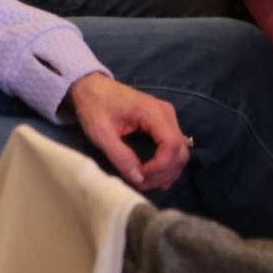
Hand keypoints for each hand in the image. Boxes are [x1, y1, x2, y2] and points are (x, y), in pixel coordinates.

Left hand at [68, 72, 189, 190]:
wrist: (92, 87)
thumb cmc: (95, 107)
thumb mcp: (101, 133)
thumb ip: (120, 156)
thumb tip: (138, 179)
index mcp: (153, 112)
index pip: (171, 145)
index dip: (159, 167)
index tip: (139, 177)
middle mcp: (166, 113)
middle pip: (179, 150)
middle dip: (163, 173)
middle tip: (141, 184)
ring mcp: (167, 117)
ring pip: (180, 151)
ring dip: (166, 171)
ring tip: (145, 182)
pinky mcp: (163, 123)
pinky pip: (174, 147)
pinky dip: (168, 164)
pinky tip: (155, 176)